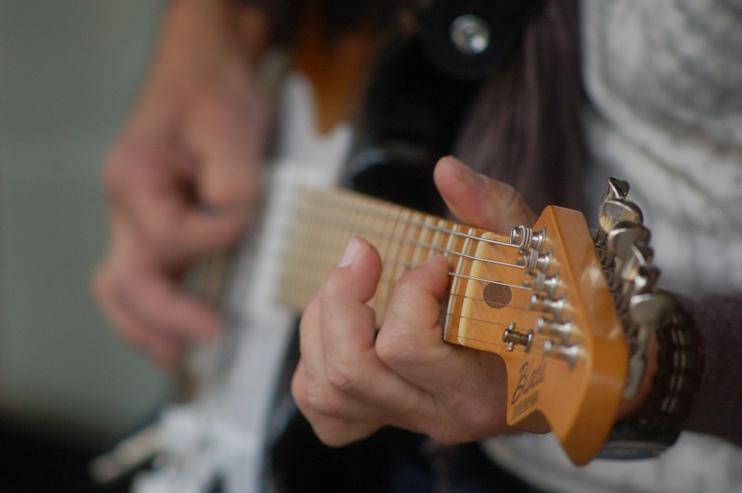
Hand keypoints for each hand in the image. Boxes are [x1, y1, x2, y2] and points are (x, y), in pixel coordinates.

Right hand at [93, 1, 268, 367]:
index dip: (215, 236)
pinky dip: (156, 307)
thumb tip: (236, 234)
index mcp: (135, 180)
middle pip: (125, 280)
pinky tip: (177, 326)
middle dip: (162, 319)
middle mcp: (126, 205)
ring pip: (122, 286)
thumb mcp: (232, 133)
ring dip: (146, 326)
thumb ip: (234, 193)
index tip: (247, 220)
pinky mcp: (156, 221)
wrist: (206, 69)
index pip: (172, 236)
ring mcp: (136, 216)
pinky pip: (145, 273)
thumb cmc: (214, 93)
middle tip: (201, 343)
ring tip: (176, 356)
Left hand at [292, 156, 536, 445]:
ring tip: (350, 287)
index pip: (407, 347)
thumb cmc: (552, 309)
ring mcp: (411, 419)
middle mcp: (441, 413)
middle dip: (342, 299)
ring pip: (326, 393)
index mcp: (482, 385)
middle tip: (363, 255)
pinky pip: (327, 413)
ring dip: (321, 327)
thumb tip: (446, 171)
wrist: (567, 367)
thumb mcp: (534, 253)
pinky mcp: (390, 417)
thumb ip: (492, 209)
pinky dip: (315, 368)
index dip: (410, 290)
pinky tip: (338, 331)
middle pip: (351, 371)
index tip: (436, 263)